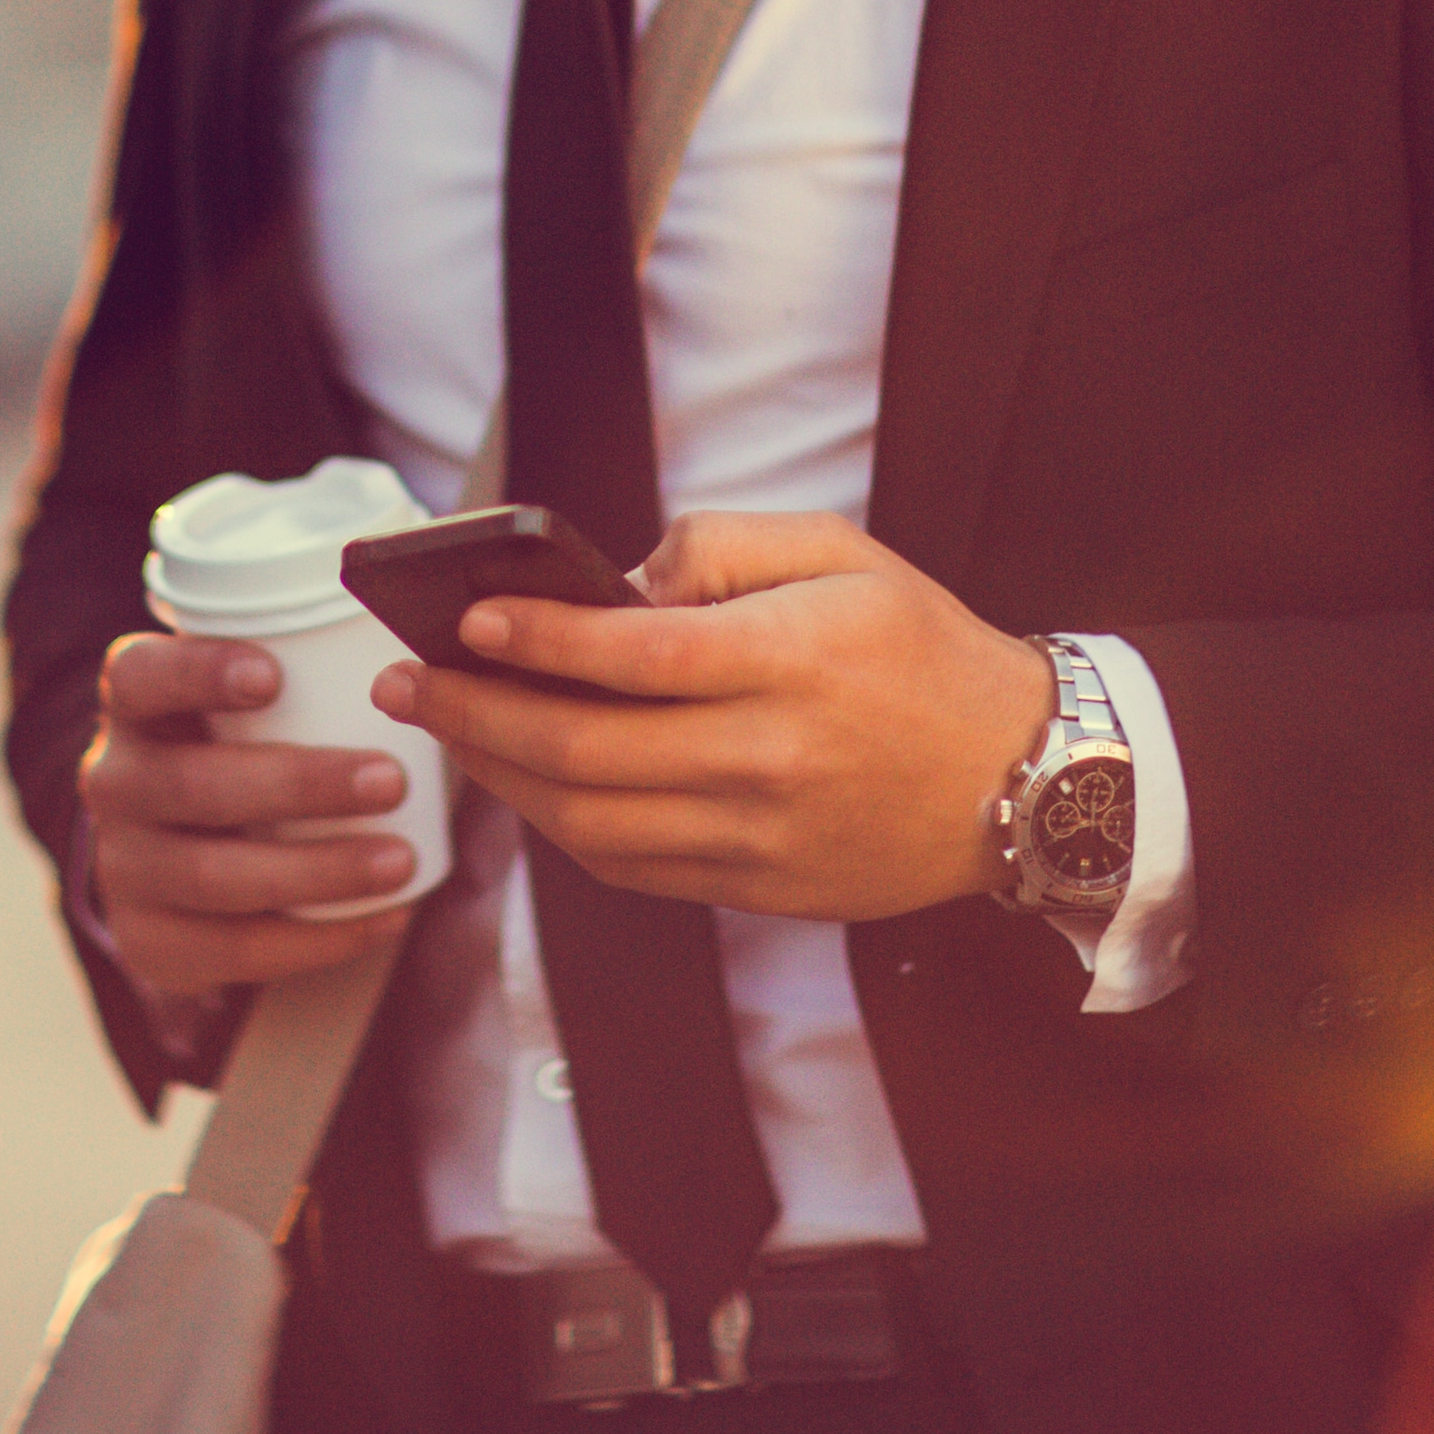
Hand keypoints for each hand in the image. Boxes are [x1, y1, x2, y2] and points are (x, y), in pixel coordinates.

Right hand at [78, 631, 422, 1004]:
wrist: (201, 863)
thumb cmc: (259, 749)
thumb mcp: (265, 702)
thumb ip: (318, 670)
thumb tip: (426, 657)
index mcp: (134, 703)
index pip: (140, 677)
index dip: (197, 673)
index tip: (274, 676)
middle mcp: (112, 780)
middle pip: (189, 783)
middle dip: (297, 784)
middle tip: (389, 780)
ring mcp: (122, 866)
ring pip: (212, 876)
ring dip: (316, 870)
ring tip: (400, 861)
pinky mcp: (146, 940)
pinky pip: (233, 949)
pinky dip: (319, 939)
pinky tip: (386, 918)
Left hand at [380, 512, 1046, 920]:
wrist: (1023, 776)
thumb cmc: (921, 649)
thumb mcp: (841, 552)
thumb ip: (721, 544)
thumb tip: (616, 581)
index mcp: (789, 661)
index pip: (631, 655)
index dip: (534, 638)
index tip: (465, 617)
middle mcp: (769, 757)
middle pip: (585, 749)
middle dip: (476, 715)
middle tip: (410, 684)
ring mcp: (760, 836)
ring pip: (590, 822)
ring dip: (500, 779)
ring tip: (449, 733)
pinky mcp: (758, 888)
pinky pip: (630, 868)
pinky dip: (561, 829)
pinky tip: (524, 786)